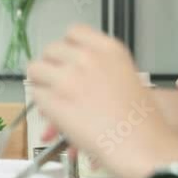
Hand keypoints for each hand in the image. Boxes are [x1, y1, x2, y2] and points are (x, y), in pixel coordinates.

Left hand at [26, 25, 177, 177]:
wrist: (142, 146)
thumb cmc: (142, 122)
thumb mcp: (127, 79)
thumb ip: (99, 70)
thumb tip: (75, 73)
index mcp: (109, 49)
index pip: (74, 31)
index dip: (67, 47)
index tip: (67, 59)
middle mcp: (86, 58)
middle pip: (51, 49)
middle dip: (51, 66)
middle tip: (57, 82)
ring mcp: (67, 78)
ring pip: (35, 69)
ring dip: (41, 84)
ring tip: (53, 99)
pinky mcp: (54, 100)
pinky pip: (35, 95)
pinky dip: (42, 106)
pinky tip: (57, 116)